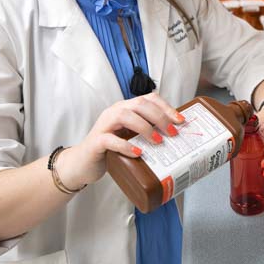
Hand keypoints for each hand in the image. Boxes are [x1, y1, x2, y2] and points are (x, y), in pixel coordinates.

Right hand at [58, 92, 183, 188]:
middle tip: (172, 132)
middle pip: (139, 105)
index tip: (180, 120)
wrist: (83, 163)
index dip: (166, 107)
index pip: (148, 99)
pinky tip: (138, 153)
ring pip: (124, 116)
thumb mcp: (132, 137)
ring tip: (157, 140)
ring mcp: (104, 125)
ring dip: (144, 127)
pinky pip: (110, 140)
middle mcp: (115, 112)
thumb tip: (175, 137)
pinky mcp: (96, 142)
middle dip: (160, 117)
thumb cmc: (111, 150)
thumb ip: (147, 132)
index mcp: (126, 109)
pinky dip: (125, 145)